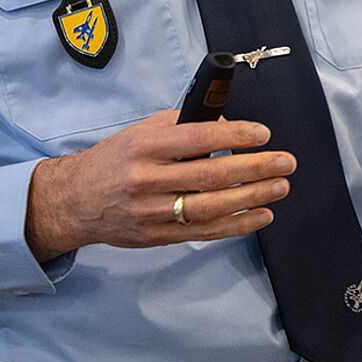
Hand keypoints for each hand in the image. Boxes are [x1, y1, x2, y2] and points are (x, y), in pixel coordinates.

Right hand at [24, 111, 295, 260]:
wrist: (76, 201)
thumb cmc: (114, 160)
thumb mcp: (140, 132)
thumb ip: (179, 127)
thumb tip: (225, 125)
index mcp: (144, 147)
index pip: (196, 138)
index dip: (234, 134)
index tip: (262, 133)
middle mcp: (147, 180)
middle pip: (210, 175)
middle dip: (254, 168)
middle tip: (285, 162)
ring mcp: (153, 212)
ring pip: (211, 207)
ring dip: (252, 198)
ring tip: (279, 187)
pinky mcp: (158, 236)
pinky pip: (205, 231)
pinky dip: (237, 225)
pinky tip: (260, 215)